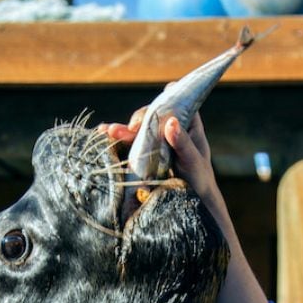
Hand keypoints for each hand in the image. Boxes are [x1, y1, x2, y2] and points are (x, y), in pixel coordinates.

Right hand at [97, 109, 217, 198]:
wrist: (193, 200)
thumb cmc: (199, 178)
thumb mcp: (193, 161)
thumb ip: (182, 143)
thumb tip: (170, 122)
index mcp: (189, 122)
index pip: (175, 102)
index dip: (162, 101)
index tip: (152, 112)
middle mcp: (171, 126)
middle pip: (152, 114)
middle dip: (139, 120)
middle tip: (132, 129)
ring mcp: (157, 138)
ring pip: (139, 127)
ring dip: (123, 128)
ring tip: (108, 131)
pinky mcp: (147, 150)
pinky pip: (131, 140)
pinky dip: (118, 137)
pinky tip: (103, 133)